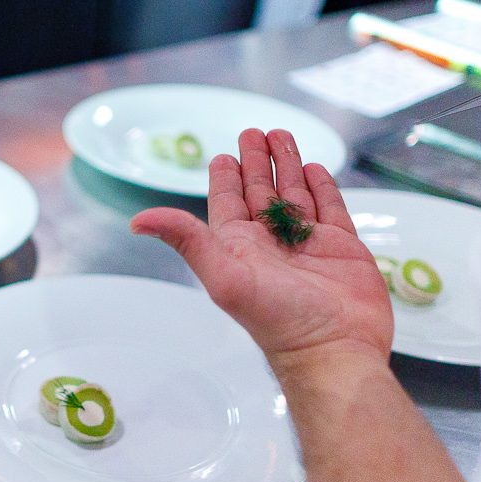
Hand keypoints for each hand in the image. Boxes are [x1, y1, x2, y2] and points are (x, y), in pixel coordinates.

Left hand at [130, 129, 392, 370]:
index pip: (228, 204)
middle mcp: (272, 244)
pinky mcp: (342, 249)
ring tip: (281, 136)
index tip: (222, 155)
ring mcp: (309, 245)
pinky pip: (330, 210)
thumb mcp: (224, 275)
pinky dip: (322, 188)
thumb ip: (187, 240)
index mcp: (240, 248)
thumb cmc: (278, 319)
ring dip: (287, 166)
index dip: (225, 179)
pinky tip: (314, 169)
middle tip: (254, 131)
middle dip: (256, 162)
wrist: (334, 350)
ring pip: (296, 195)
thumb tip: (137, 221)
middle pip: (260, 192)